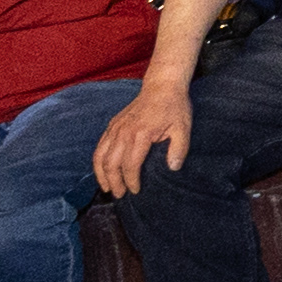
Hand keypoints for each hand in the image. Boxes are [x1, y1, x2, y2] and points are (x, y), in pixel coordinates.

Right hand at [92, 79, 194, 194]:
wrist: (162, 85)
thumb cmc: (174, 107)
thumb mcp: (183, 128)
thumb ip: (179, 149)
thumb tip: (173, 168)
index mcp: (140, 134)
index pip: (130, 164)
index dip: (131, 180)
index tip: (135, 191)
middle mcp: (124, 132)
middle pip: (111, 163)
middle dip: (114, 182)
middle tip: (119, 195)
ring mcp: (115, 127)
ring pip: (100, 156)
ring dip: (101, 174)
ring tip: (106, 188)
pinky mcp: (113, 124)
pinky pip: (100, 146)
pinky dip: (98, 160)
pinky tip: (102, 170)